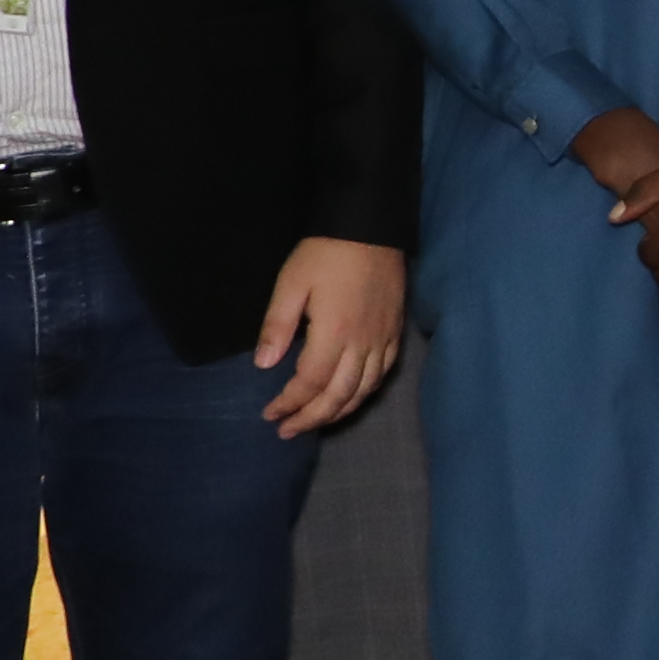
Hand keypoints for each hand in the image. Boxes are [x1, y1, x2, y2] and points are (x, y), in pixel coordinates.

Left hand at [255, 237, 408, 436]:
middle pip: (339, 396)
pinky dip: (365, 393)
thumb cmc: (325, 254)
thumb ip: (277, 326)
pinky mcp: (394, 333)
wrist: (372, 228)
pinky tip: (351, 397)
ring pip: (363, 390)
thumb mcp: (290, 284)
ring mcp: (382, 340)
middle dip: (311, 418)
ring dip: (338, 412)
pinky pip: (383, 374)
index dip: (289, 403)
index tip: (269, 414)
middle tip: (288, 431)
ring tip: (316, 421)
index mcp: (333, 334)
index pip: (310, 383)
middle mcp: (362, 344)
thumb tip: (264, 365)